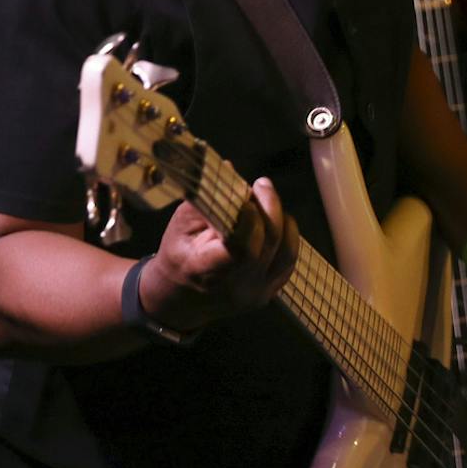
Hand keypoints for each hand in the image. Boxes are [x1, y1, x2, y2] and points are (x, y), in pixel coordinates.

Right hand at [140, 176, 298, 331]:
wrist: (179, 299)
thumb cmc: (177, 255)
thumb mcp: (180, 225)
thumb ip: (206, 198)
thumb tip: (229, 167)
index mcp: (205, 270)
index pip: (240, 249)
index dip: (251, 220)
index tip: (246, 197)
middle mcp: (234, 287)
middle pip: (268, 246)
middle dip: (270, 208)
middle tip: (262, 184)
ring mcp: (254, 294)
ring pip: (286, 254)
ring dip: (283, 221)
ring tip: (269, 201)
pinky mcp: (267, 295)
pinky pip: (288, 262)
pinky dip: (287, 237)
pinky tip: (274, 222)